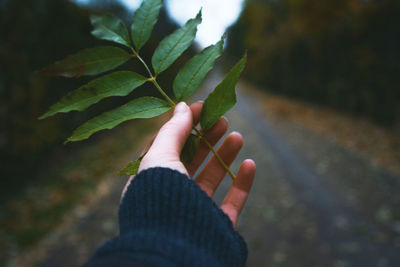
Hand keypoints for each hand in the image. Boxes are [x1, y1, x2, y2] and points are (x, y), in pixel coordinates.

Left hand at [125, 101, 255, 226]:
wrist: (176, 246)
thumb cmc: (160, 197)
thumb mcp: (160, 156)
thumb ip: (172, 131)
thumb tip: (183, 106)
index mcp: (150, 180)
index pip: (167, 147)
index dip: (184, 125)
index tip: (202, 108)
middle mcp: (170, 195)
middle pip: (191, 160)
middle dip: (207, 138)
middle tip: (222, 119)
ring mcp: (193, 210)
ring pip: (212, 178)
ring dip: (225, 156)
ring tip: (237, 135)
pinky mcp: (214, 224)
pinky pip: (231, 202)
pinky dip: (242, 182)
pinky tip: (250, 163)